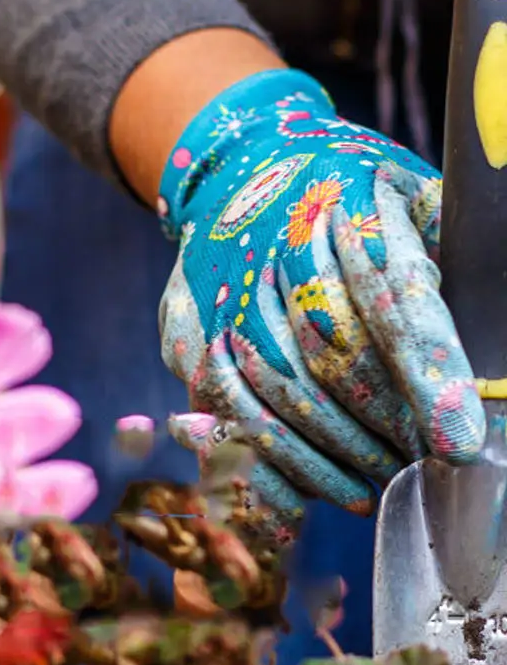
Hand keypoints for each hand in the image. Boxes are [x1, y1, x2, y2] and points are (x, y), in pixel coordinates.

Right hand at [157, 69, 484, 543]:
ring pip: (272, 400)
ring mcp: (221, 303)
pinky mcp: (187, 341)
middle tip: (422, 468)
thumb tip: (494, 336)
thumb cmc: (345, 190)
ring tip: (371, 487)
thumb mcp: (410, 191)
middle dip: (381, 430)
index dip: (427, 376)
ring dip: (327, 459)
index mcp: (340, 206)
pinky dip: (265, 466)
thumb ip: (447, 249)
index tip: (459, 441)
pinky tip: (307, 495)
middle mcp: (271, 258)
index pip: (390, 301)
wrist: (236, 169)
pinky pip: (224, 418)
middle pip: (329, 364)